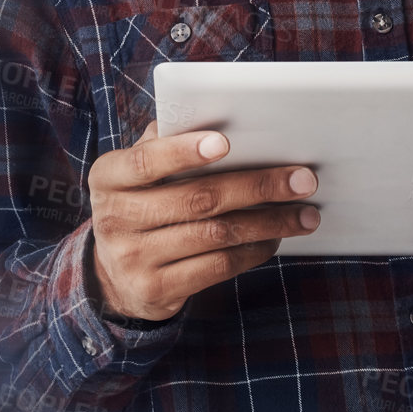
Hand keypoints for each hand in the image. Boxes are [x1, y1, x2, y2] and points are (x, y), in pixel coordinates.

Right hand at [87, 120, 319, 320]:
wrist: (113, 277)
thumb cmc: (139, 204)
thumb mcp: (137, 173)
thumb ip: (163, 145)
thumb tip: (213, 121)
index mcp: (108, 178)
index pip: (146, 161)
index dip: (184, 151)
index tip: (226, 142)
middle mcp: (115, 219)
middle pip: (197, 199)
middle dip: (257, 187)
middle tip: (302, 179)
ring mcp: (134, 258)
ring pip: (215, 235)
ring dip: (268, 222)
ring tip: (304, 214)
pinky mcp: (157, 290)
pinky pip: (217, 267)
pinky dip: (253, 251)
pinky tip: (274, 239)